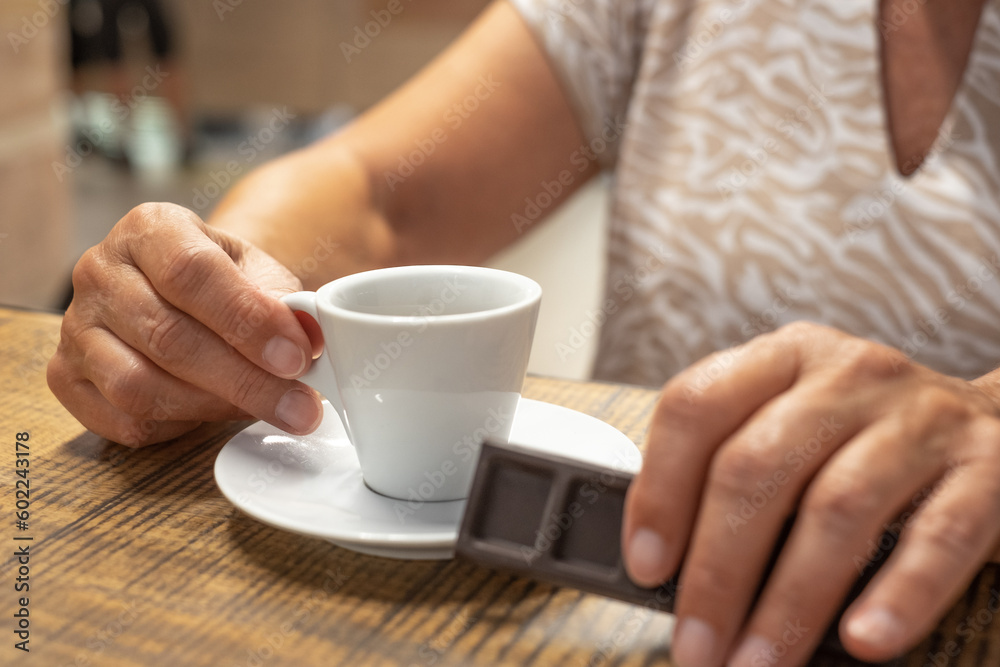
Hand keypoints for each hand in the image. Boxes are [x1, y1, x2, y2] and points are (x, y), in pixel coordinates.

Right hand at [48, 203, 322, 445]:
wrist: (187, 294)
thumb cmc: (227, 283)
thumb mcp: (261, 275)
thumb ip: (284, 304)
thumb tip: (311, 339)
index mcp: (150, 229)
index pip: (192, 272)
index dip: (248, 321)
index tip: (297, 357)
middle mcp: (100, 271)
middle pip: (169, 337)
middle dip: (246, 380)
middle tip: (300, 406)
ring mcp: (76, 326)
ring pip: (139, 386)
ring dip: (214, 407)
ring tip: (266, 409)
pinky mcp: (66, 377)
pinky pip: (122, 419)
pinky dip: (177, 426)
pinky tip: (213, 413)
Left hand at [622, 321, 999, 665]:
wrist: (996, 423)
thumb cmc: (864, 437)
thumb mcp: (794, 421)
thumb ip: (732, 464)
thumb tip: (666, 563)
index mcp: (783, 359)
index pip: (696, 406)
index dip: (660, 489)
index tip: (647, 566)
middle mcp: (846, 376)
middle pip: (756, 466)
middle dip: (716, 570)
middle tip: (696, 645)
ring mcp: (919, 417)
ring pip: (836, 507)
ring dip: (789, 601)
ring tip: (756, 663)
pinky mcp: (986, 468)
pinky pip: (938, 535)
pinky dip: (899, 593)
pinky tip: (863, 640)